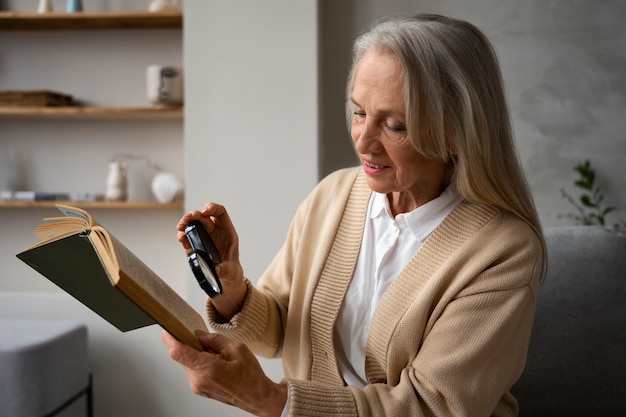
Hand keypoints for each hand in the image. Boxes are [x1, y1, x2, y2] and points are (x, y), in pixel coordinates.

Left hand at [163, 330, 286, 416]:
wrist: (257, 397)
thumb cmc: (251, 376)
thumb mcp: (237, 349)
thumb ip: (215, 339)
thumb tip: (198, 334)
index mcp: (208, 369)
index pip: (178, 352)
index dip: (170, 338)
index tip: (168, 328)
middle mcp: (199, 380)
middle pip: (180, 356)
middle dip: (186, 343)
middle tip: (200, 336)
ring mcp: (198, 386)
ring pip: (186, 362)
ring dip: (193, 353)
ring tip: (214, 352)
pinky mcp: (199, 389)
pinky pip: (192, 370)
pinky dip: (198, 361)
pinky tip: (213, 360)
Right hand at [177, 203, 246, 319]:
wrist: (225, 280)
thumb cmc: (231, 271)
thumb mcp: (231, 271)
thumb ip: (224, 270)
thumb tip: (216, 269)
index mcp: (227, 232)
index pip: (220, 212)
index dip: (213, 208)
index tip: (205, 212)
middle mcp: (214, 232)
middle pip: (203, 217)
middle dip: (194, 215)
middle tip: (186, 220)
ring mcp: (204, 238)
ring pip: (193, 225)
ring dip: (186, 223)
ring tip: (180, 227)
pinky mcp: (195, 247)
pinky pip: (188, 238)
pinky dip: (183, 236)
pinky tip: (181, 237)